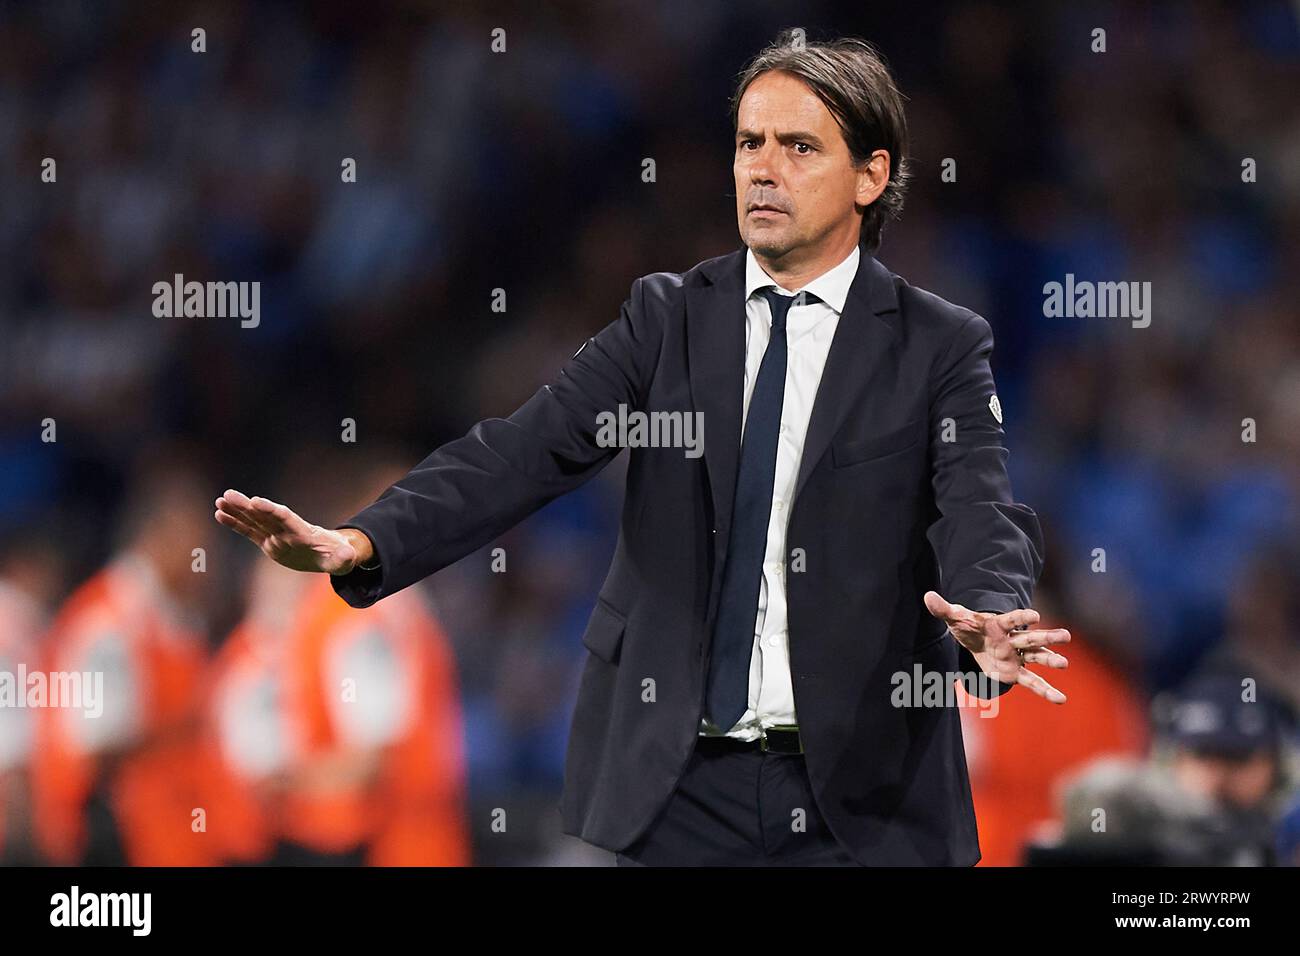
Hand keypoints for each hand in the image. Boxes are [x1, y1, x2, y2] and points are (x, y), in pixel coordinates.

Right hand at [213, 488, 363, 574]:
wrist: (330, 553)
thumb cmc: (337, 556)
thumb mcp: (343, 560)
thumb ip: (343, 558)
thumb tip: (347, 557)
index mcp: (302, 533)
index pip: (285, 518)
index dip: (272, 510)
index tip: (256, 502)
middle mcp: (286, 531)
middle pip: (265, 516)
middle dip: (247, 506)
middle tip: (229, 494)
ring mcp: (276, 535)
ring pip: (254, 521)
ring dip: (237, 511)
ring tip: (220, 501)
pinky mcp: (269, 542)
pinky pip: (250, 532)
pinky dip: (235, 523)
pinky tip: (219, 514)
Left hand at [923, 590, 1069, 702]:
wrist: (975, 640)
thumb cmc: (968, 627)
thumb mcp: (955, 618)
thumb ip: (943, 609)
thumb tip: (927, 596)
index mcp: (999, 624)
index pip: (1012, 619)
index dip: (1022, 617)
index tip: (1035, 616)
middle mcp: (1013, 640)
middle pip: (1031, 638)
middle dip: (1048, 637)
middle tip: (1066, 636)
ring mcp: (1017, 656)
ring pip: (1037, 658)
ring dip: (1051, 660)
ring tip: (1064, 664)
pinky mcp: (1016, 673)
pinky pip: (1032, 682)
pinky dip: (1046, 691)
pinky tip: (1060, 699)